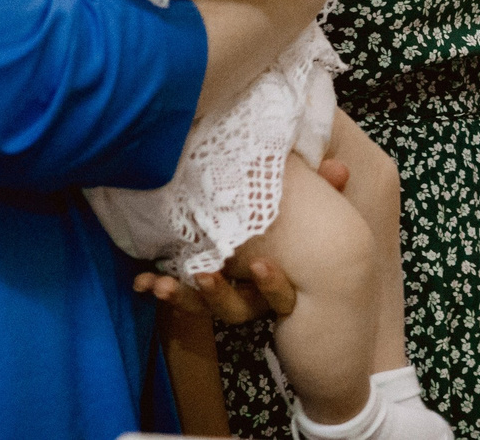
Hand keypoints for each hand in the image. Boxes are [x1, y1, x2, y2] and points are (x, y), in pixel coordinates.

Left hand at [131, 158, 352, 320]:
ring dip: (184, 297)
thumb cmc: (303, 233)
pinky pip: (184, 299)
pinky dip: (166, 291)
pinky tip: (142, 284)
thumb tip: (337, 168)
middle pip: (237, 310)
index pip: (282, 295)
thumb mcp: (316, 215)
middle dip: (217, 297)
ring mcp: (228, 297)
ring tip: (160, 284)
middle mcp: (255, 297)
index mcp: (283, 282)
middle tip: (202, 275)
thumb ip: (325, 192)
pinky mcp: (202, 291)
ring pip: (206, 309)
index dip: (272, 286)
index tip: (259, 265)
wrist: (285, 253)